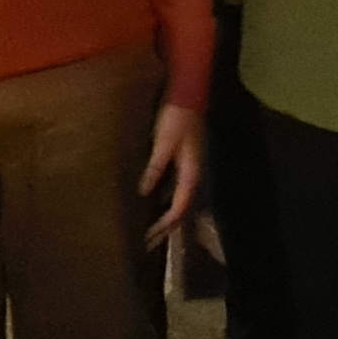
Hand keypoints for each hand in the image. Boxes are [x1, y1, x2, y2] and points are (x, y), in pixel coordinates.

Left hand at [139, 103, 205, 247]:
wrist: (188, 95)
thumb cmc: (176, 118)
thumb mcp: (163, 142)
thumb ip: (155, 167)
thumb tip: (144, 191)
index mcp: (190, 174)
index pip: (179, 208)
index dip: (164, 225)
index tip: (148, 238)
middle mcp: (193, 175)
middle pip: (182, 210)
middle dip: (166, 228)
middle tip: (148, 243)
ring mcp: (190, 169)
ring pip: (180, 202)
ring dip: (167, 217)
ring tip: (151, 230)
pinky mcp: (184, 163)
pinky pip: (177, 191)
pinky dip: (166, 203)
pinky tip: (155, 204)